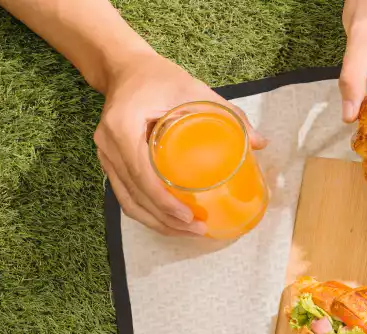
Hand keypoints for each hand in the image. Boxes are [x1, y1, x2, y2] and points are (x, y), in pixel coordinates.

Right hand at [95, 50, 265, 235]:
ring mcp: (105, 156)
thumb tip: (260, 143)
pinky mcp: (110, 162)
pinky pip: (126, 195)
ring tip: (188, 232)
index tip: (189, 217)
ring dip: (156, 223)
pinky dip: (148, 212)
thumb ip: (227, 113)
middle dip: (165, 221)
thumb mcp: (194, 88)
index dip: (164, 202)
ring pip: (128, 201)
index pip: (141, 175)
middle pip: (134, 196)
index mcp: (122, 127)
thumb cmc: (157, 76)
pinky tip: (171, 222)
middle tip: (197, 230)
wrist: (124, 68)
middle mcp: (108, 145)